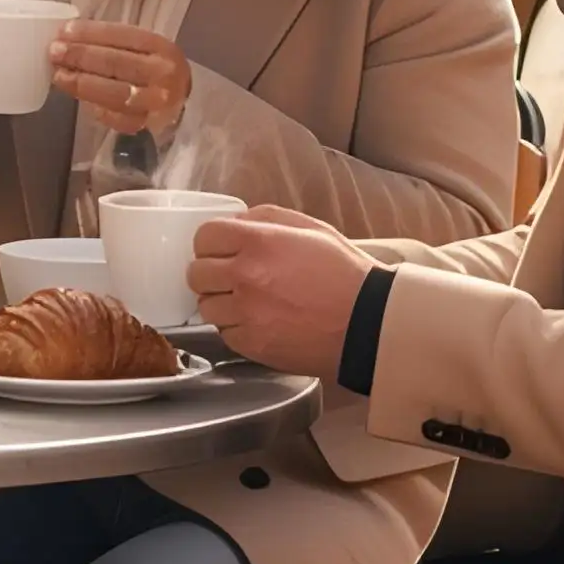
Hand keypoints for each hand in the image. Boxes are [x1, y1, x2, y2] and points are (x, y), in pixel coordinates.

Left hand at [48, 18, 190, 141]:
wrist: (179, 100)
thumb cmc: (153, 67)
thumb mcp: (143, 47)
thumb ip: (112, 41)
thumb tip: (69, 36)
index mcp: (162, 48)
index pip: (123, 36)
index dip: (91, 33)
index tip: (64, 30)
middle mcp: (162, 75)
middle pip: (116, 63)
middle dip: (80, 56)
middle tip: (54, 52)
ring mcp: (154, 103)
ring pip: (113, 92)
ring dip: (81, 82)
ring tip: (59, 74)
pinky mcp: (143, 125)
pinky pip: (113, 116)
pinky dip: (92, 105)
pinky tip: (76, 94)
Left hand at [188, 210, 374, 381]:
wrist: (367, 324)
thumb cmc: (345, 274)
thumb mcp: (311, 228)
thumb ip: (266, 218)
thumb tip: (236, 222)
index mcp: (259, 243)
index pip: (204, 236)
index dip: (212, 242)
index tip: (221, 249)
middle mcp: (245, 277)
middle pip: (196, 273)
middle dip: (212, 273)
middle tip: (232, 277)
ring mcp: (246, 314)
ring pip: (206, 306)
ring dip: (222, 302)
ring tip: (248, 302)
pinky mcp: (252, 345)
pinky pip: (225, 332)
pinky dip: (236, 327)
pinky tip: (259, 321)